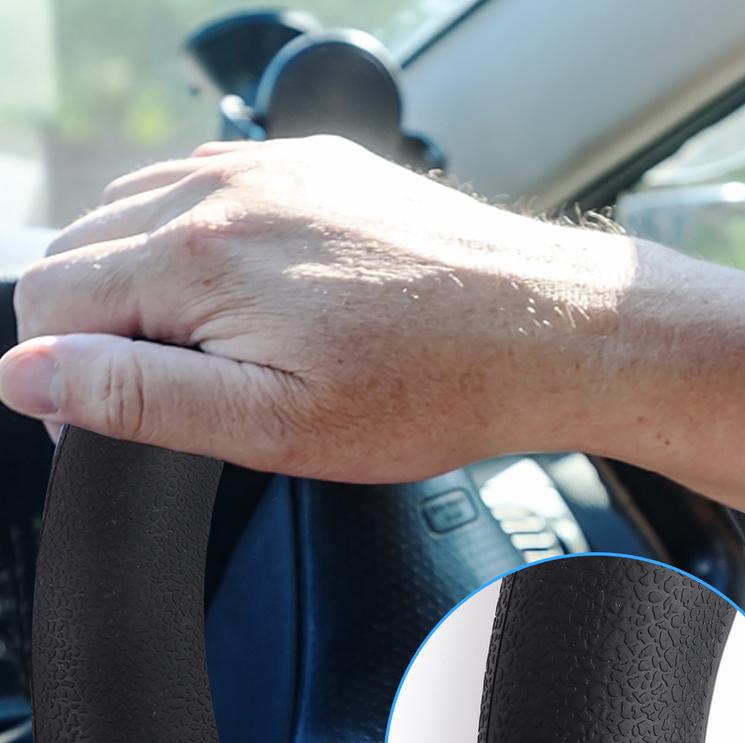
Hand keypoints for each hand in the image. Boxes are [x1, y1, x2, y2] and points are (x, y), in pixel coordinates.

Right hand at [2, 136, 631, 479]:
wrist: (541, 329)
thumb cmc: (427, 387)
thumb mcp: (274, 423)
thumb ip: (140, 395)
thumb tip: (31, 373)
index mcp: (196, 256)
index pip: (49, 303)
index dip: (60, 376)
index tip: (105, 418)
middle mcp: (224, 188)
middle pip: (85, 252)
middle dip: (99, 328)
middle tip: (172, 391)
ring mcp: (273, 167)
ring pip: (142, 215)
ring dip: (145, 282)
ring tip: (216, 348)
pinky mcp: (317, 165)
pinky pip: (214, 189)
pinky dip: (201, 240)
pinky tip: (252, 292)